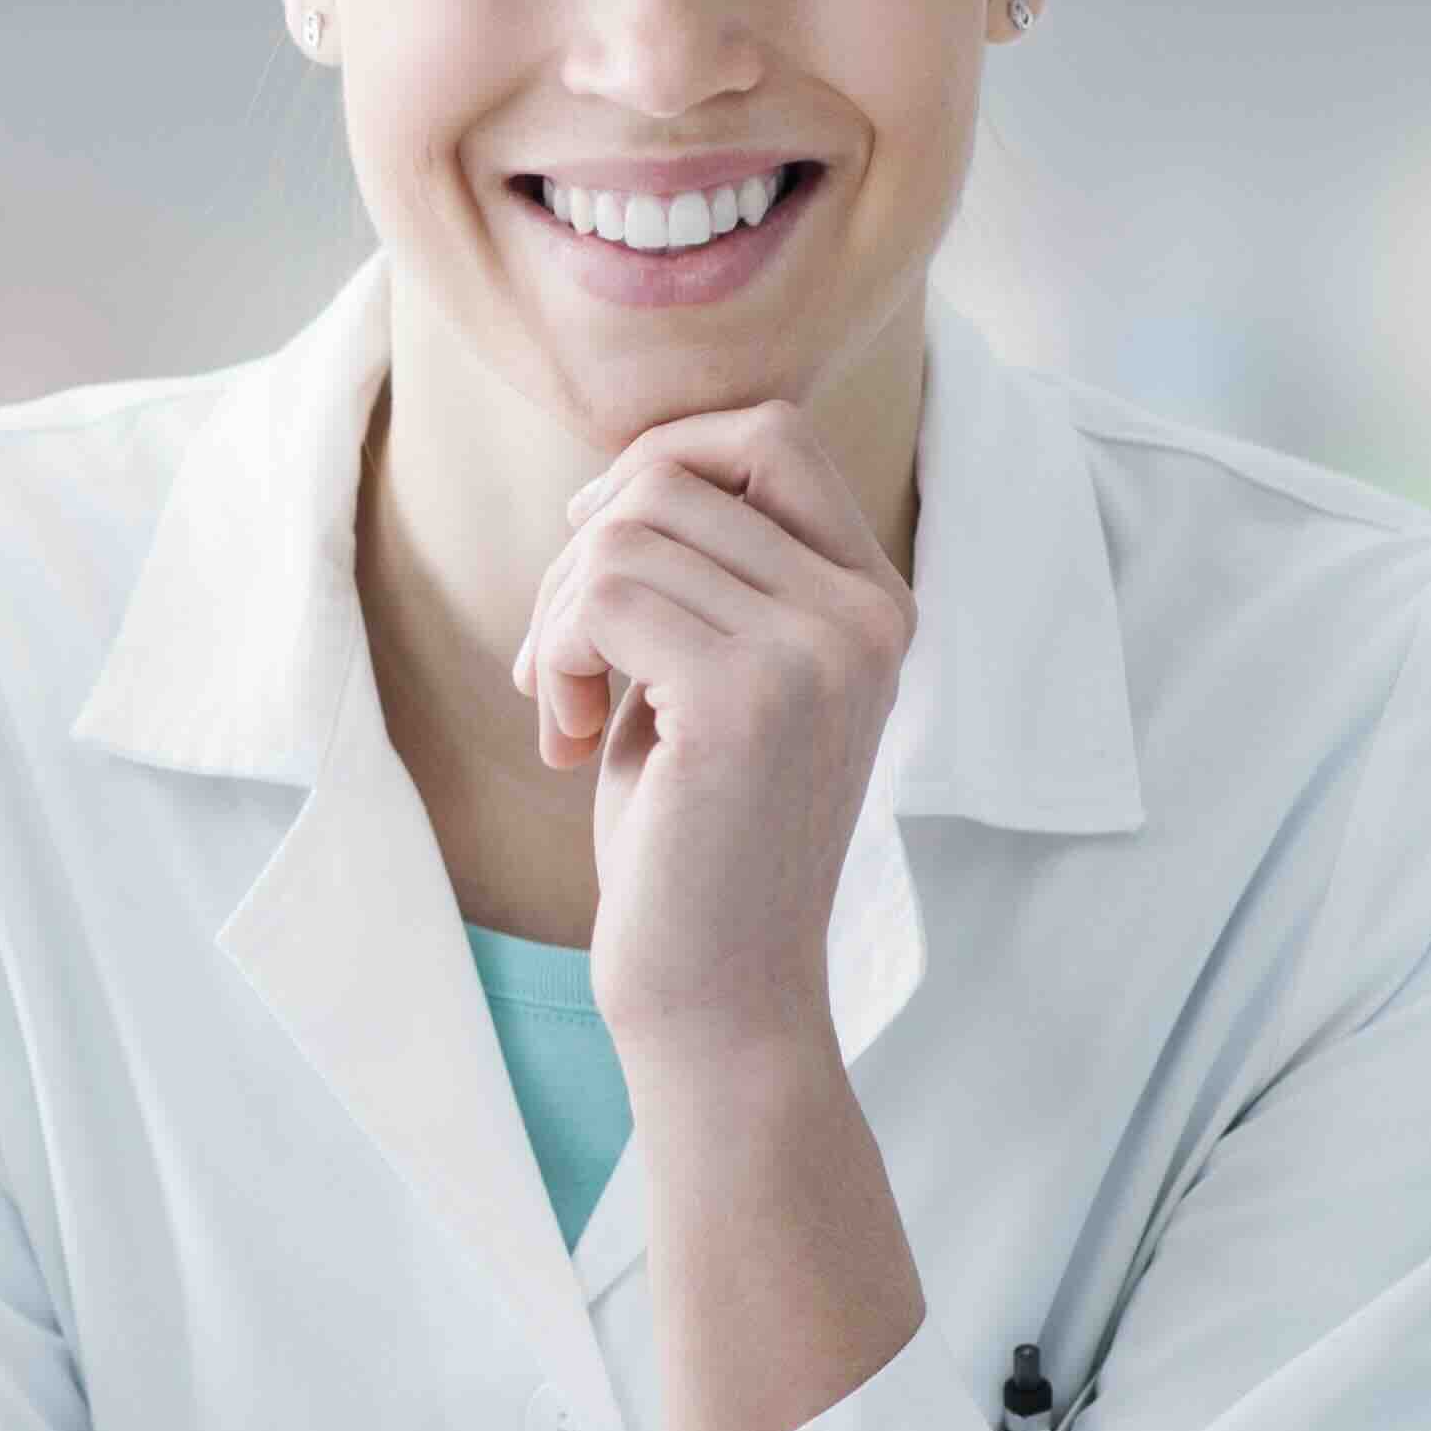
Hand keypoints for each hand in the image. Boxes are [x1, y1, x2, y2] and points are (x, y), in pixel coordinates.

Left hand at [509, 407, 912, 1062]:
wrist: (720, 994)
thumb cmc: (694, 841)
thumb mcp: (714, 681)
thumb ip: (705, 577)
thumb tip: (619, 476)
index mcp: (875, 601)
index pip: (771, 436)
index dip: (661, 462)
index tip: (597, 550)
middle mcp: (866, 615)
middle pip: (675, 478)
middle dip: (582, 557)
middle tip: (562, 665)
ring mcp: (819, 651)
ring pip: (626, 531)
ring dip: (560, 617)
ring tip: (568, 712)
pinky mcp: (748, 698)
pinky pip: (602, 597)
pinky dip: (555, 658)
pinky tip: (571, 742)